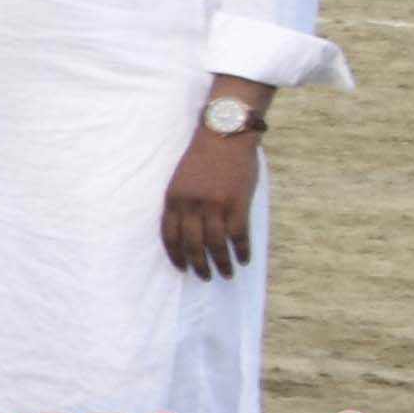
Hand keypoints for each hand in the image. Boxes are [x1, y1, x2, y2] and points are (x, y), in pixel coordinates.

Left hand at [164, 118, 261, 279]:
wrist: (224, 135)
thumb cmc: (204, 157)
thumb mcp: (182, 179)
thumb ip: (183, 203)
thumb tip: (190, 230)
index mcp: (173, 200)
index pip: (169, 236)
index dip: (176, 256)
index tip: (182, 268)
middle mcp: (191, 206)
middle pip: (192, 245)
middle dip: (198, 265)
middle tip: (205, 277)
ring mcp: (214, 206)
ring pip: (215, 245)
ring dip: (221, 264)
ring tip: (226, 275)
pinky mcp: (237, 203)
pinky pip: (238, 235)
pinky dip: (242, 251)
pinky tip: (244, 260)